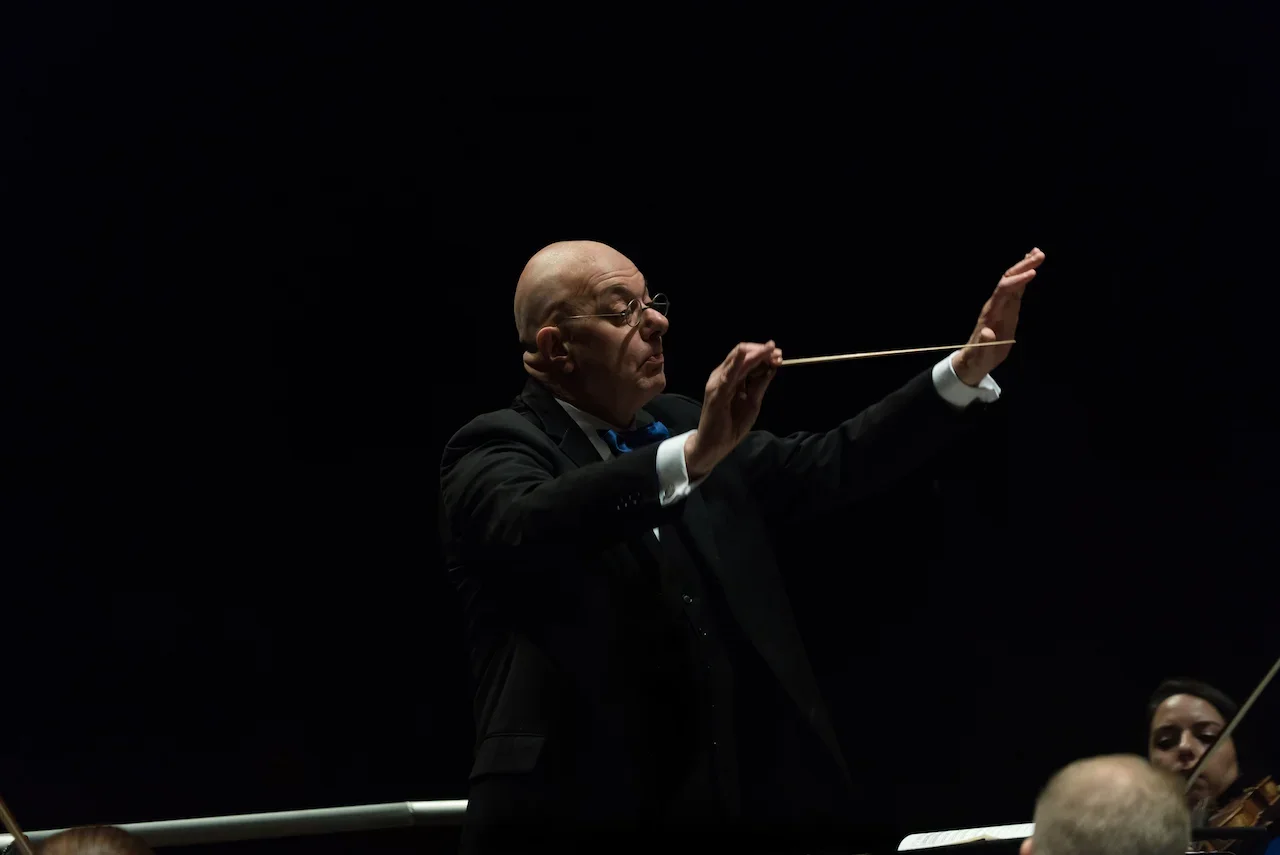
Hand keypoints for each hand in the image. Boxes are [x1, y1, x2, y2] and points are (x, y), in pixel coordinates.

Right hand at [685, 341, 782, 479]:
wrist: (714, 444)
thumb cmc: (732, 425)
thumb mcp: (752, 402)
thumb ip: (759, 385)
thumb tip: (772, 368)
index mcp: (732, 377)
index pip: (748, 358)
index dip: (764, 354)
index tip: (780, 356)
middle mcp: (724, 375)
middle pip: (743, 354)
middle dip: (762, 351)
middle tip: (779, 353)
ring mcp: (718, 382)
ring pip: (737, 359)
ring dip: (756, 354)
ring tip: (771, 351)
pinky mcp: (716, 392)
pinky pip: (728, 374)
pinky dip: (737, 362)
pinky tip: (744, 354)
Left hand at [951, 247, 1044, 385]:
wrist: (973, 360)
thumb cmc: (978, 359)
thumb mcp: (981, 355)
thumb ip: (984, 345)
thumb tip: (988, 332)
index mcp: (991, 314)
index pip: (1003, 292)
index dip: (1017, 281)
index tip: (1033, 273)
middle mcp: (995, 306)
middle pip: (1008, 281)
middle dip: (1022, 267)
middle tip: (1039, 255)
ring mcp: (1001, 306)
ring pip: (1011, 282)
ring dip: (1023, 267)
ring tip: (1037, 252)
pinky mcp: (1007, 310)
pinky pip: (1014, 289)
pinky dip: (1022, 276)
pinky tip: (1030, 267)